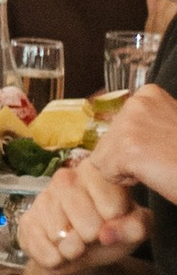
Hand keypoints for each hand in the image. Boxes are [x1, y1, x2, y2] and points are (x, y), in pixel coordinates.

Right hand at [21, 151, 151, 273]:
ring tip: (76, 242)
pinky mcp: (27, 221)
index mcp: (97, 171)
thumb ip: (136, 226)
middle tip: (92, 235)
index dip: (116, 225)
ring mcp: (43, 198)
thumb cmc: (110, 231)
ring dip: (74, 251)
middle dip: (94, 239)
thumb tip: (106, 232)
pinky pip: (47, 253)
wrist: (79, 250)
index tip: (112, 221)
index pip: (113, 209)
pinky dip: (57, 260)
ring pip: (65, 240)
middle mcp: (66, 177)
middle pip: (89, 227)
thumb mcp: (134, 228)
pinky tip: (59, 250)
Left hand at [89, 82, 176, 208]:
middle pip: (107, 139)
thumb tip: (123, 135)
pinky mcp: (125, 148)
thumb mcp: (169, 125)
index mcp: (149, 93)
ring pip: (103, 156)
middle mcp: (136, 103)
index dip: (137, 144)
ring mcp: (129, 124)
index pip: (118, 124)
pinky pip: (106, 171)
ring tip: (158, 166)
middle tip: (161, 159)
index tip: (162, 148)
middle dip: (128, 156)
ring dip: (127, 169)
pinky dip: (126, 181)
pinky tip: (152, 173)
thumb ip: (148, 122)